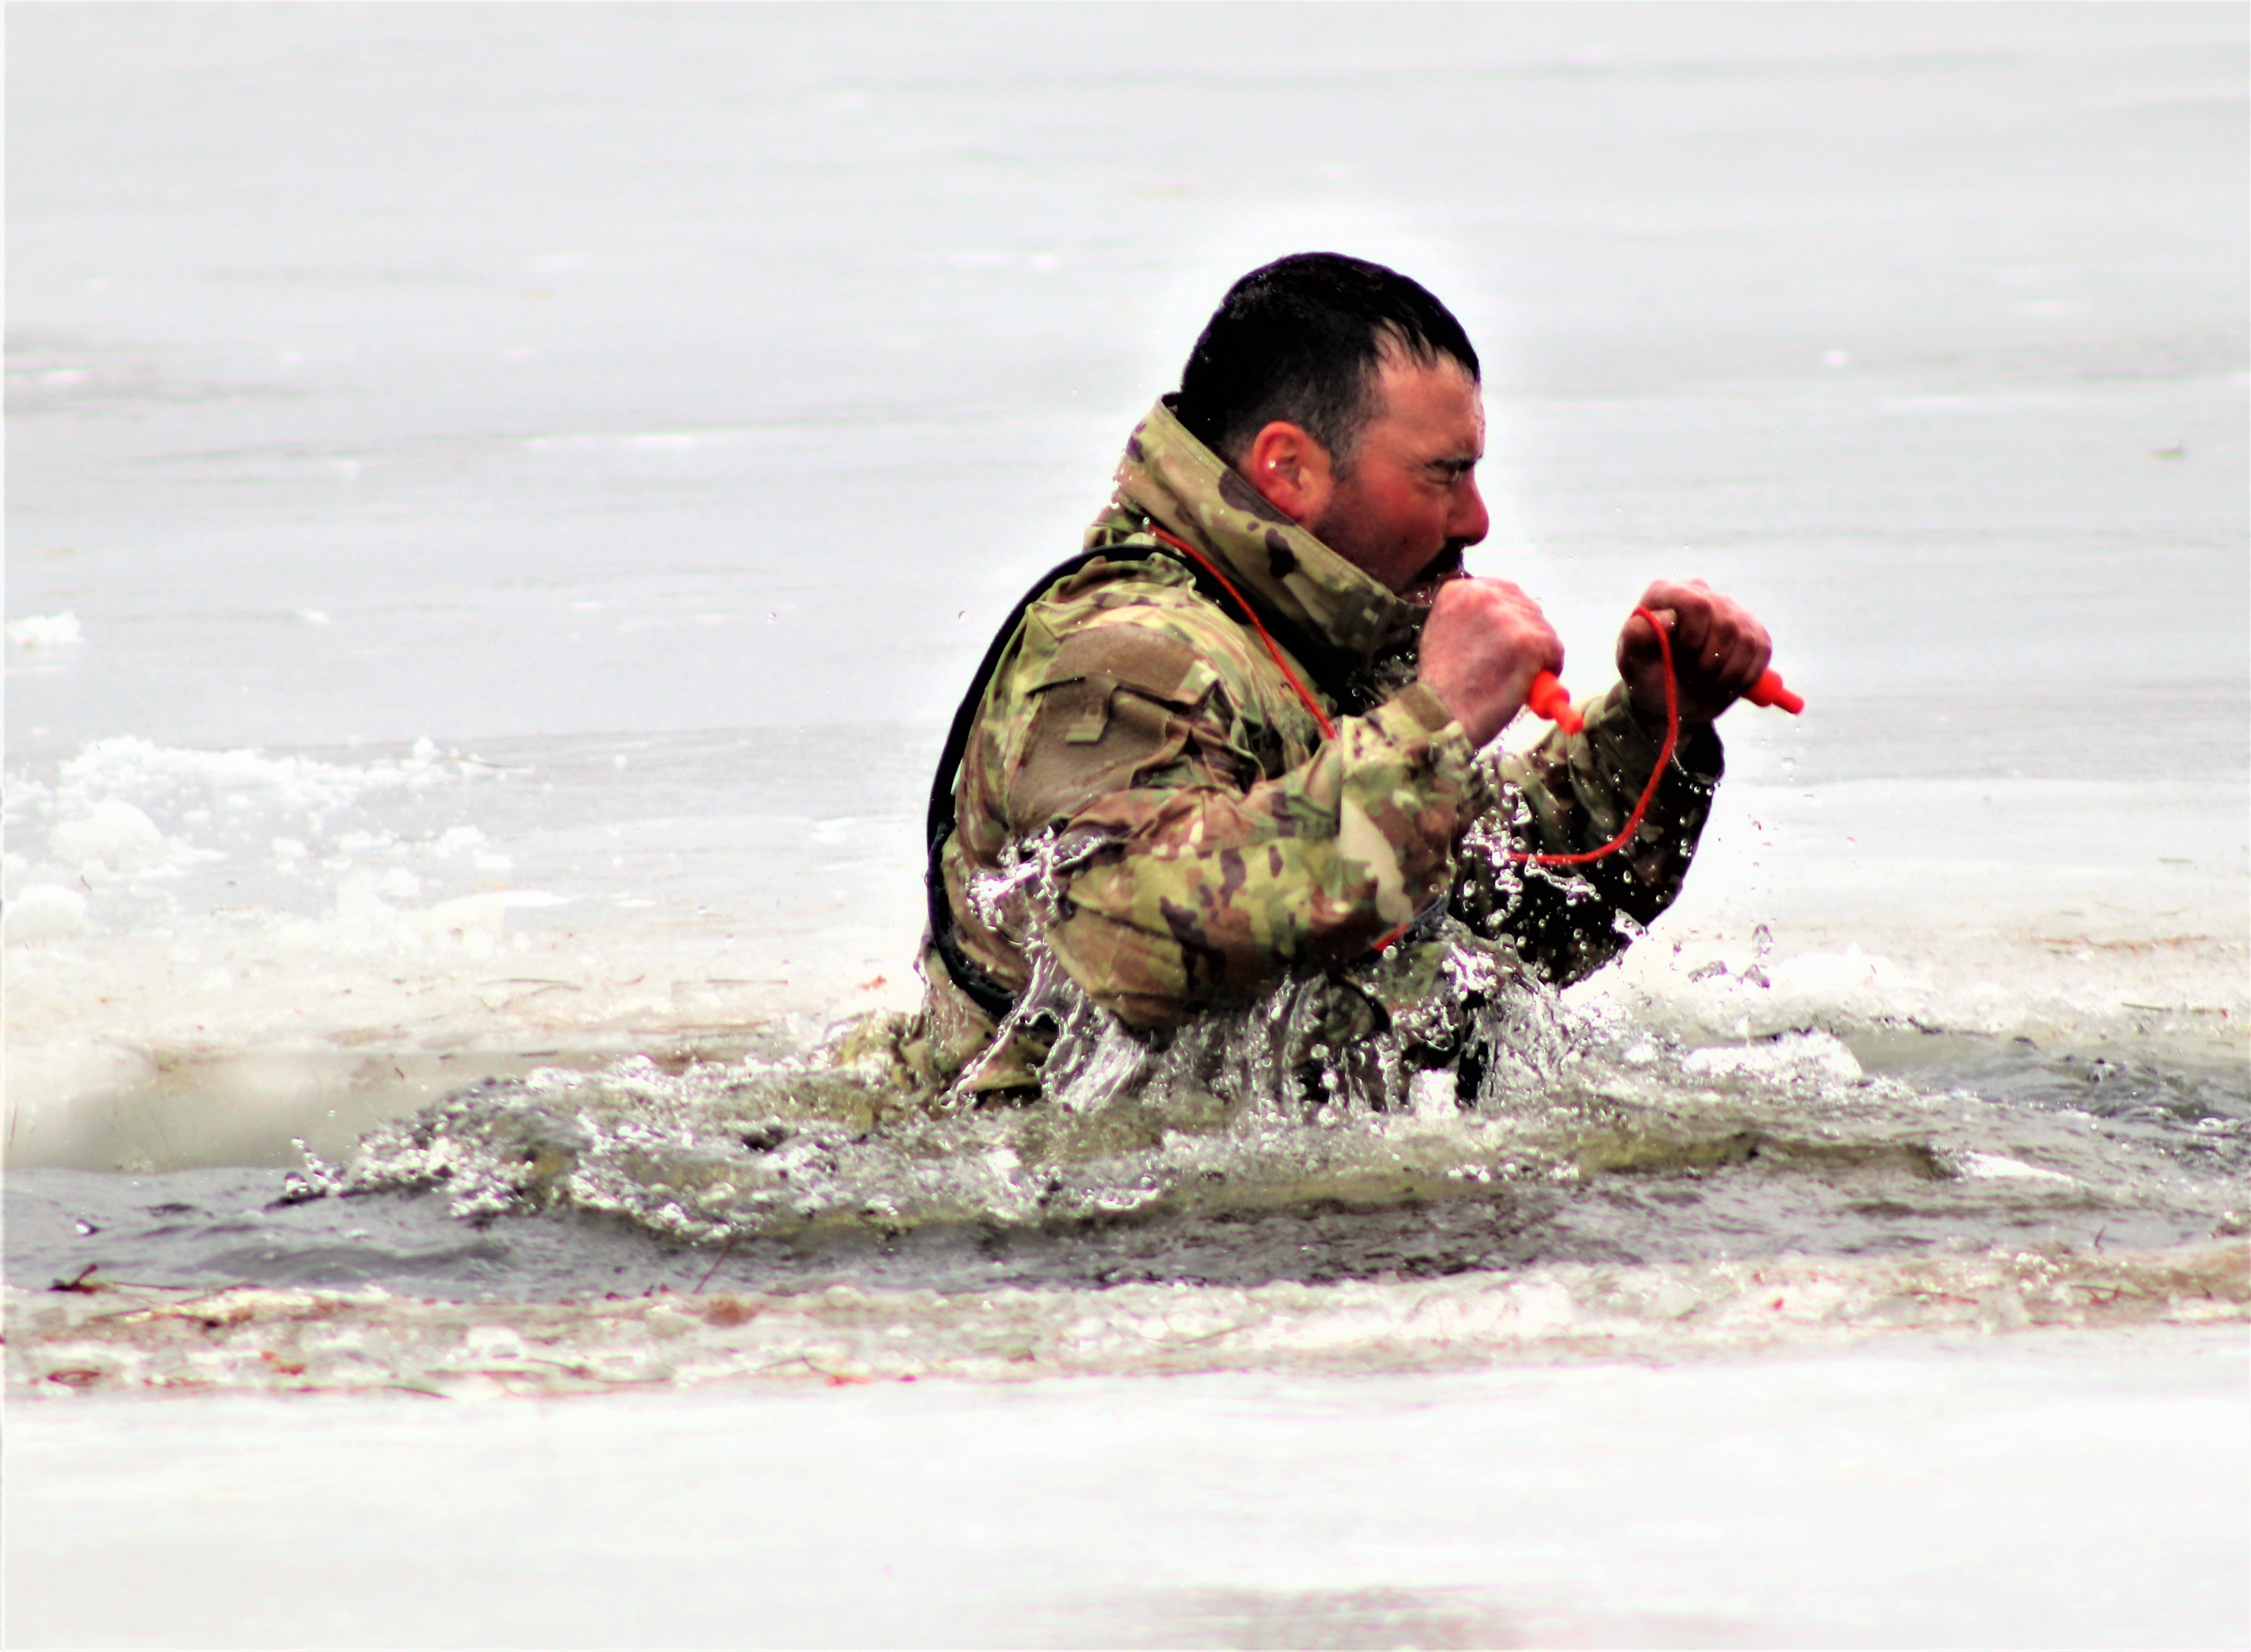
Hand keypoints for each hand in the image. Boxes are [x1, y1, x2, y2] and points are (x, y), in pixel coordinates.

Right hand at [1417, 578, 1563, 746]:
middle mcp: (1482, 596)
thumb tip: (1506, 624)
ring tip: (1511, 680)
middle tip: (1513, 665)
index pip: (1503, 592)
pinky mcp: (1528, 641)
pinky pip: (1554, 650)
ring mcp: (1507, 618)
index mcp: (1459, 591)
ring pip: (1543, 629)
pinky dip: (1548, 669)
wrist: (1438, 718)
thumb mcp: (1443, 636)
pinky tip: (1525, 685)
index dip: (1511, 618)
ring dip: (1537, 656)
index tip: (1510, 639)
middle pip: (1527, 607)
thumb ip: (1471, 621)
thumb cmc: (1440, 688)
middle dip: (1527, 636)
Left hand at [1618, 579, 1771, 724]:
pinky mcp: (1753, 629)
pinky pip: (1761, 651)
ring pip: (1747, 640)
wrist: (1670, 698)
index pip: (1697, 604)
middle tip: (1690, 675)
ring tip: (1703, 679)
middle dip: (1708, 661)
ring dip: (1725, 673)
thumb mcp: (1632, 663)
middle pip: (1726, 623)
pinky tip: (1722, 680)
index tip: (1679, 658)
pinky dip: (1742, 676)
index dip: (1693, 639)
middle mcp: (1701, 593)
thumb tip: (1666, 617)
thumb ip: (1637, 637)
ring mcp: (1730, 609)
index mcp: (1667, 593)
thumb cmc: (1647, 677)